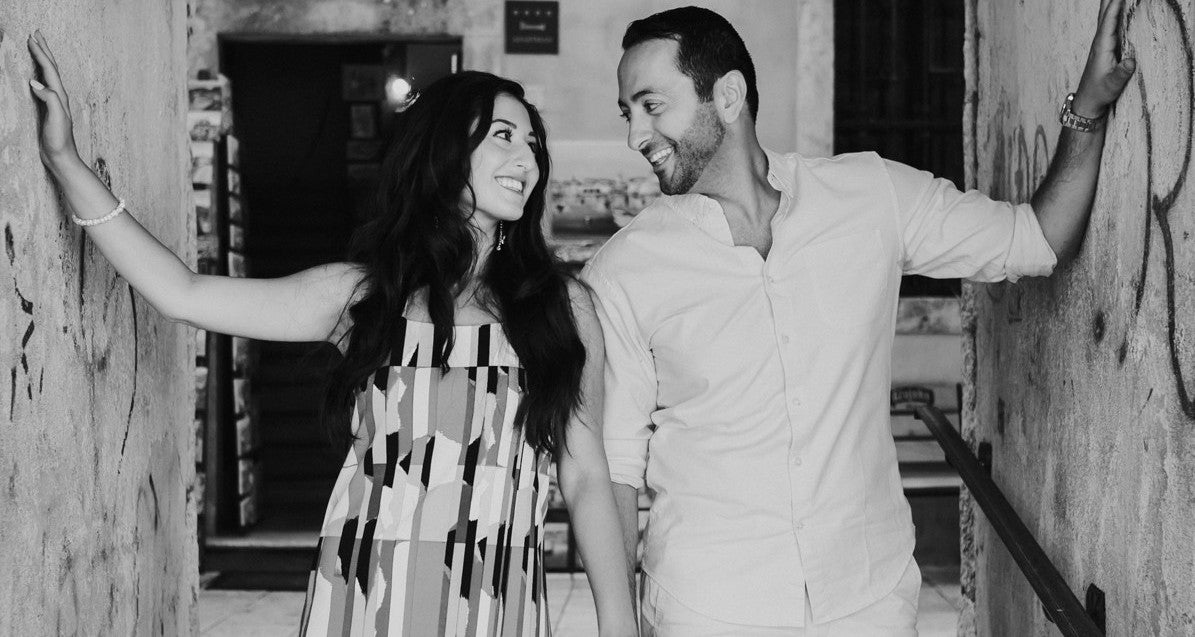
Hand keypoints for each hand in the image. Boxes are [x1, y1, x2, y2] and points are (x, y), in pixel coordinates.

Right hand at [27, 30, 80, 167]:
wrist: (62, 157)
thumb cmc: (59, 141)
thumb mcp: (56, 119)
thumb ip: (49, 100)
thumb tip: (35, 82)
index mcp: (59, 96)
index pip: (49, 70)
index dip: (41, 53)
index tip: (31, 38)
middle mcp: (59, 97)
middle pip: (51, 68)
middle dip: (44, 50)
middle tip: (36, 33)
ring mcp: (54, 102)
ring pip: (48, 74)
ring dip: (43, 59)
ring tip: (37, 46)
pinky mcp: (48, 109)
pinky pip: (44, 84)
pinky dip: (39, 73)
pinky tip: (36, 74)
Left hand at [1072, 0, 1136, 117]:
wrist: (1087, 101)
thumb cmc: (1099, 92)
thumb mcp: (1112, 84)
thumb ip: (1121, 73)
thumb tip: (1130, 61)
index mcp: (1102, 48)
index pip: (1108, 24)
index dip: (1113, 9)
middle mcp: (1099, 44)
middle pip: (1104, 18)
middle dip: (1109, 2)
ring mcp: (1100, 46)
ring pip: (1105, 21)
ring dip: (1109, 6)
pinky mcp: (1103, 49)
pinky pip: (1107, 27)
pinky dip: (1110, 16)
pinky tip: (1112, 13)